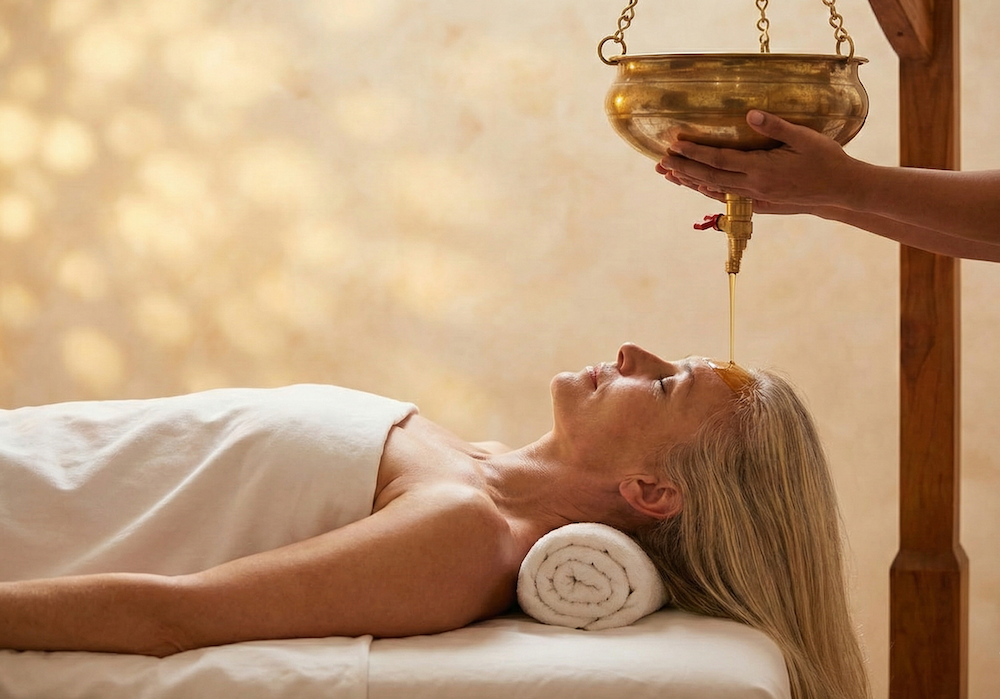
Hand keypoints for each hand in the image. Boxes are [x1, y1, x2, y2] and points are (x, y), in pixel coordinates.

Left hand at [655, 110, 862, 211]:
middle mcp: (754, 186)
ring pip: (715, 189)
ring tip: (669, 174)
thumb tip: (750, 114)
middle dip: (683, 169)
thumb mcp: (804, 137)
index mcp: (761, 170)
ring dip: (691, 181)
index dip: (695, 153)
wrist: (841, 189)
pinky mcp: (761, 201)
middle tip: (661, 161)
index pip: (719, 160)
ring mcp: (757, 196)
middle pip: (710, 177)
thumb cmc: (826, 159)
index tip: (674, 145)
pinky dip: (709, 191)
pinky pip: (728, 197)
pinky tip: (698, 186)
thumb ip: (775, 126)